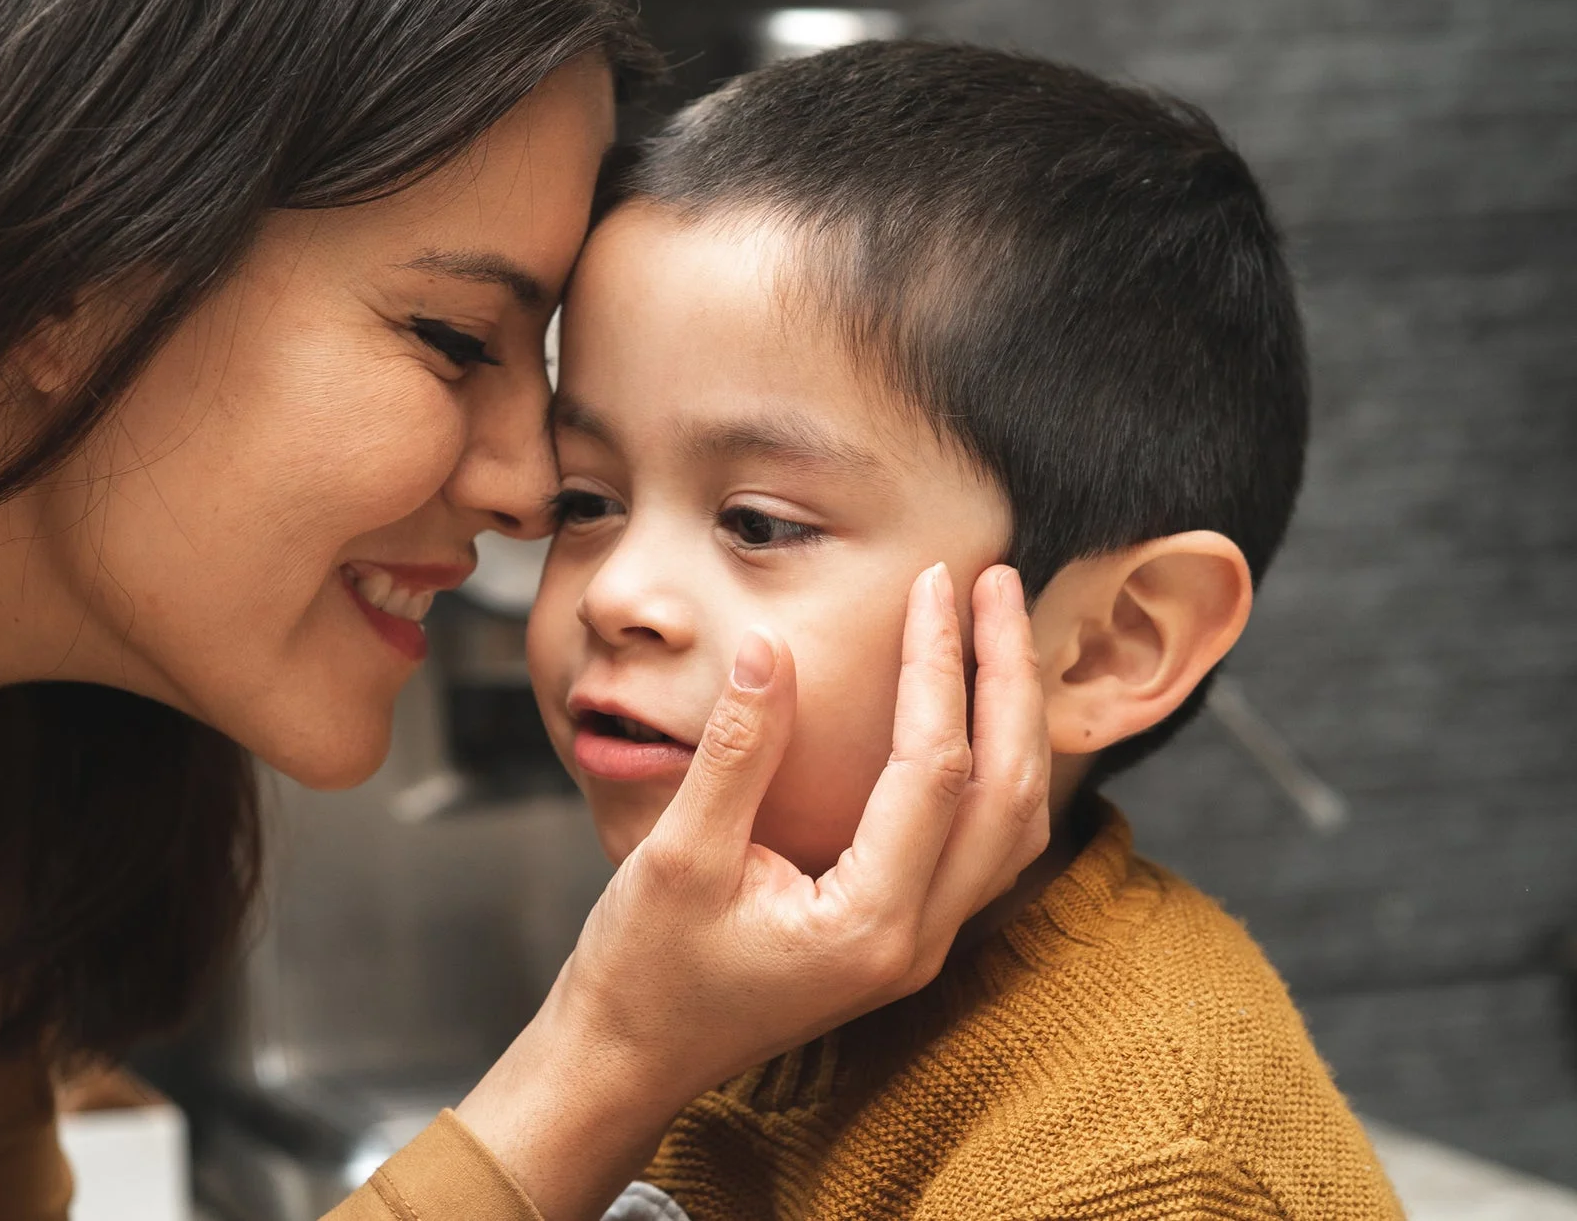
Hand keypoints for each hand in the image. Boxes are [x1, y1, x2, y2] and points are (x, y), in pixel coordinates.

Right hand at [455, 563, 1048, 1219]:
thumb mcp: (679, 854)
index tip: (933, 581)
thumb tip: (771, 645)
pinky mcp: (900, 936)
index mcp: (870, 924)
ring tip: (997, 633)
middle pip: (1007, 792)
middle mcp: (916, 942)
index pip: (935, 769)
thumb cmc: (644, 969)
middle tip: (997, 583)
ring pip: (1011, 823)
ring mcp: (918, 946)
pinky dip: (993, 768)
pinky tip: (972, 713)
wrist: (627, 1058)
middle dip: (1009, 678)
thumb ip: (737, 751)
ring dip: (1014, 723)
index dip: (939, 663)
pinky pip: (982, 845)